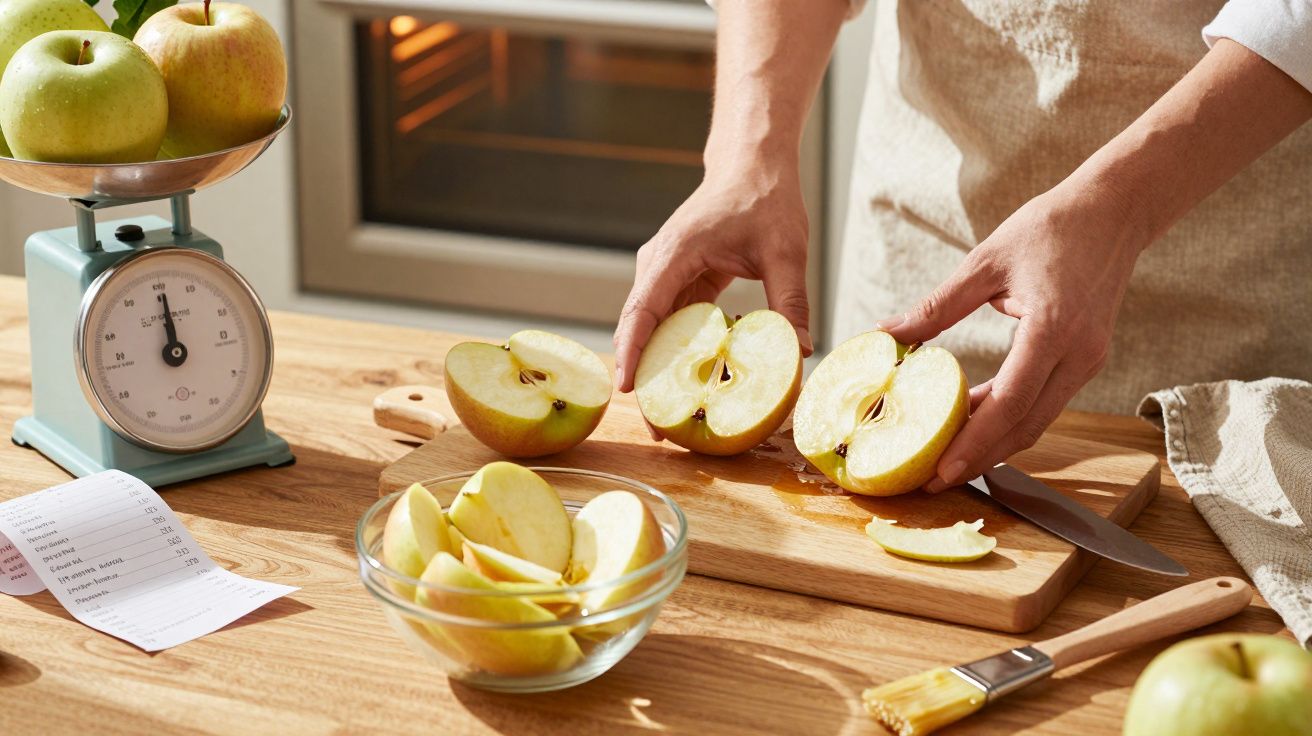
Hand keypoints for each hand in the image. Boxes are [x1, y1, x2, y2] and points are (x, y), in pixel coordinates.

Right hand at [613, 163, 814, 396]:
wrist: (753, 163)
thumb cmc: (766, 198)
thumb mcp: (785, 250)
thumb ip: (791, 300)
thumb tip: (802, 351)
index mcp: (675, 253)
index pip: (642, 310)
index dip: (632, 353)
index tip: (627, 389)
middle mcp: (658, 265)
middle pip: (639, 329)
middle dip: (645, 378)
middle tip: (661, 428)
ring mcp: (665, 274)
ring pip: (652, 331)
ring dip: (660, 371)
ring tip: (674, 417)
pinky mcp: (678, 281)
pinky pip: (671, 325)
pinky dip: (678, 355)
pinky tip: (693, 387)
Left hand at [878, 183, 1144, 491]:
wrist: (1114, 210)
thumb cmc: (1050, 228)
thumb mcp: (985, 261)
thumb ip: (937, 306)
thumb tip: (887, 333)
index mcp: (1053, 328)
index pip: (1010, 402)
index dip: (974, 442)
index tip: (942, 470)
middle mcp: (1078, 354)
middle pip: (1026, 426)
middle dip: (980, 459)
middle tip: (934, 480)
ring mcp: (1088, 360)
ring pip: (1038, 420)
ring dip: (995, 444)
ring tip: (948, 460)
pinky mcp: (1087, 359)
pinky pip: (1045, 402)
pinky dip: (1011, 419)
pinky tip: (975, 423)